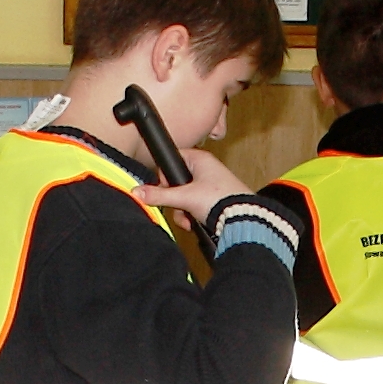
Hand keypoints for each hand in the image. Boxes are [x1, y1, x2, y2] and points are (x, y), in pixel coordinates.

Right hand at [129, 148, 247, 232]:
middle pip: (176, 183)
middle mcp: (206, 170)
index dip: (165, 176)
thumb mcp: (184, 197)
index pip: (172, 160)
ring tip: (189, 219)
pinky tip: (195, 223)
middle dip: (174, 200)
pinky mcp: (214, 201)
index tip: (165, 188)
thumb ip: (159, 195)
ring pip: (184, 197)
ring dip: (182, 211)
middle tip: (178, 207)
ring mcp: (210, 186)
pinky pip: (194, 206)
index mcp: (200, 160)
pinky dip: (192, 216)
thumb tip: (137, 192)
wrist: (245, 220)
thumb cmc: (221, 200)